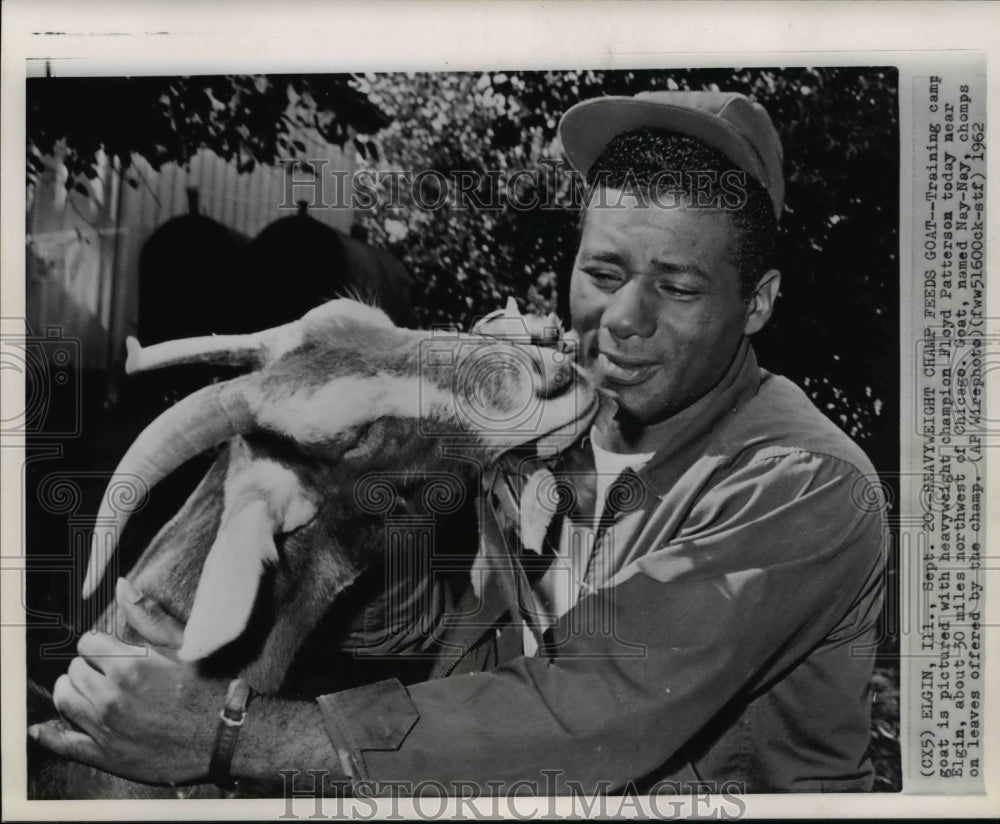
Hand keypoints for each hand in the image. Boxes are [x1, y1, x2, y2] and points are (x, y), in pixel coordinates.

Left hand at [29, 578, 227, 784]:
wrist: (225, 734)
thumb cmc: (209, 686)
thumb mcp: (183, 645)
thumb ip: (148, 615)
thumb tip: (121, 585)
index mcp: (130, 665)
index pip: (88, 644)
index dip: (99, 644)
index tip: (110, 650)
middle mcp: (112, 696)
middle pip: (74, 670)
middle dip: (87, 666)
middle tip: (105, 670)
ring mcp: (107, 728)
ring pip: (65, 700)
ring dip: (72, 691)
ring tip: (87, 690)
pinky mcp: (106, 755)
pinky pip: (64, 744)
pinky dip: (50, 735)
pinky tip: (43, 730)